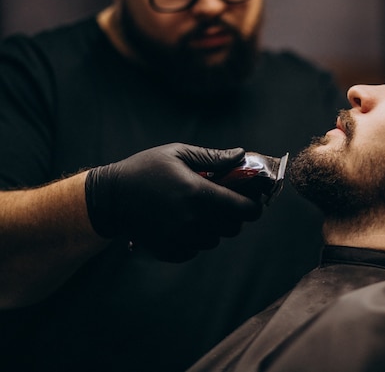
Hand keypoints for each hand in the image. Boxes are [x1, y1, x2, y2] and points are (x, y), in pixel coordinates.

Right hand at [84, 143, 262, 261]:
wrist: (111, 196)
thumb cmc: (146, 168)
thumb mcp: (179, 154)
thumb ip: (213, 157)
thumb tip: (241, 155)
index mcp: (198, 192)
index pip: (242, 209)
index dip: (254, 206)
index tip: (253, 202)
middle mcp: (192, 219)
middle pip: (233, 228)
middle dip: (234, 217)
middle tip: (224, 204)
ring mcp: (180, 237)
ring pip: (215, 240)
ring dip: (214, 228)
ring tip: (200, 212)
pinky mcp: (168, 250)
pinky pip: (195, 250)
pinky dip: (195, 240)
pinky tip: (184, 225)